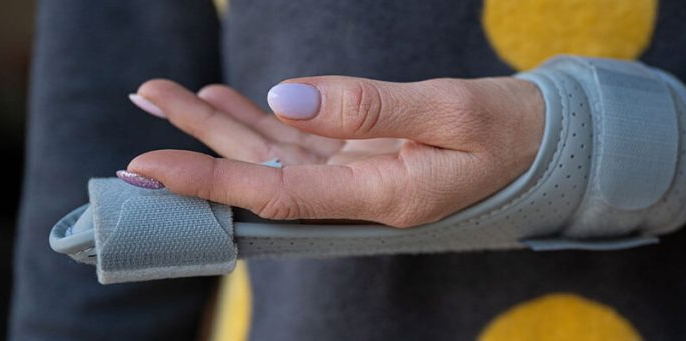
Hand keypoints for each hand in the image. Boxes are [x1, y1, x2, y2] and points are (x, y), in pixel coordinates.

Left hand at [127, 77, 543, 226]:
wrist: (544, 141)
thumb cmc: (509, 129)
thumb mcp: (448, 110)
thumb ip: (366, 107)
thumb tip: (284, 98)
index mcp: (383, 195)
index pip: (278, 195)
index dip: (211, 181)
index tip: (150, 167)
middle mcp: (360, 194)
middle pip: (261, 174)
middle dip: (197, 144)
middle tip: (141, 105)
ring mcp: (359, 176)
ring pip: (274, 153)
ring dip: (218, 125)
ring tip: (163, 94)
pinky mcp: (364, 156)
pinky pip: (300, 141)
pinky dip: (260, 119)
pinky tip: (224, 99)